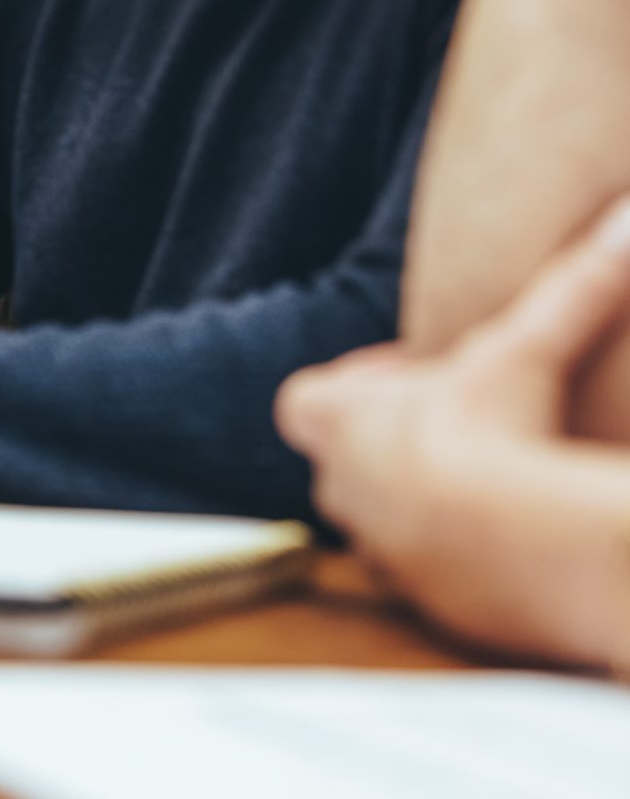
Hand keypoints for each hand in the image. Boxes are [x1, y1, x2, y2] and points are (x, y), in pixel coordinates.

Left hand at [277, 195, 629, 654]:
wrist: (517, 543)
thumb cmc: (498, 430)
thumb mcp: (528, 345)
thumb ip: (575, 282)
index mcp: (335, 421)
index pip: (309, 401)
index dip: (356, 390)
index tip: (422, 381)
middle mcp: (340, 488)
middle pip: (342, 464)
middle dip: (391, 448)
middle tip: (461, 434)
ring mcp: (376, 551)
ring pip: (384, 526)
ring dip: (425, 508)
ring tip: (490, 493)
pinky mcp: (421, 602)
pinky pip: (429, 578)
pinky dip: (460, 563)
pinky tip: (512, 548)